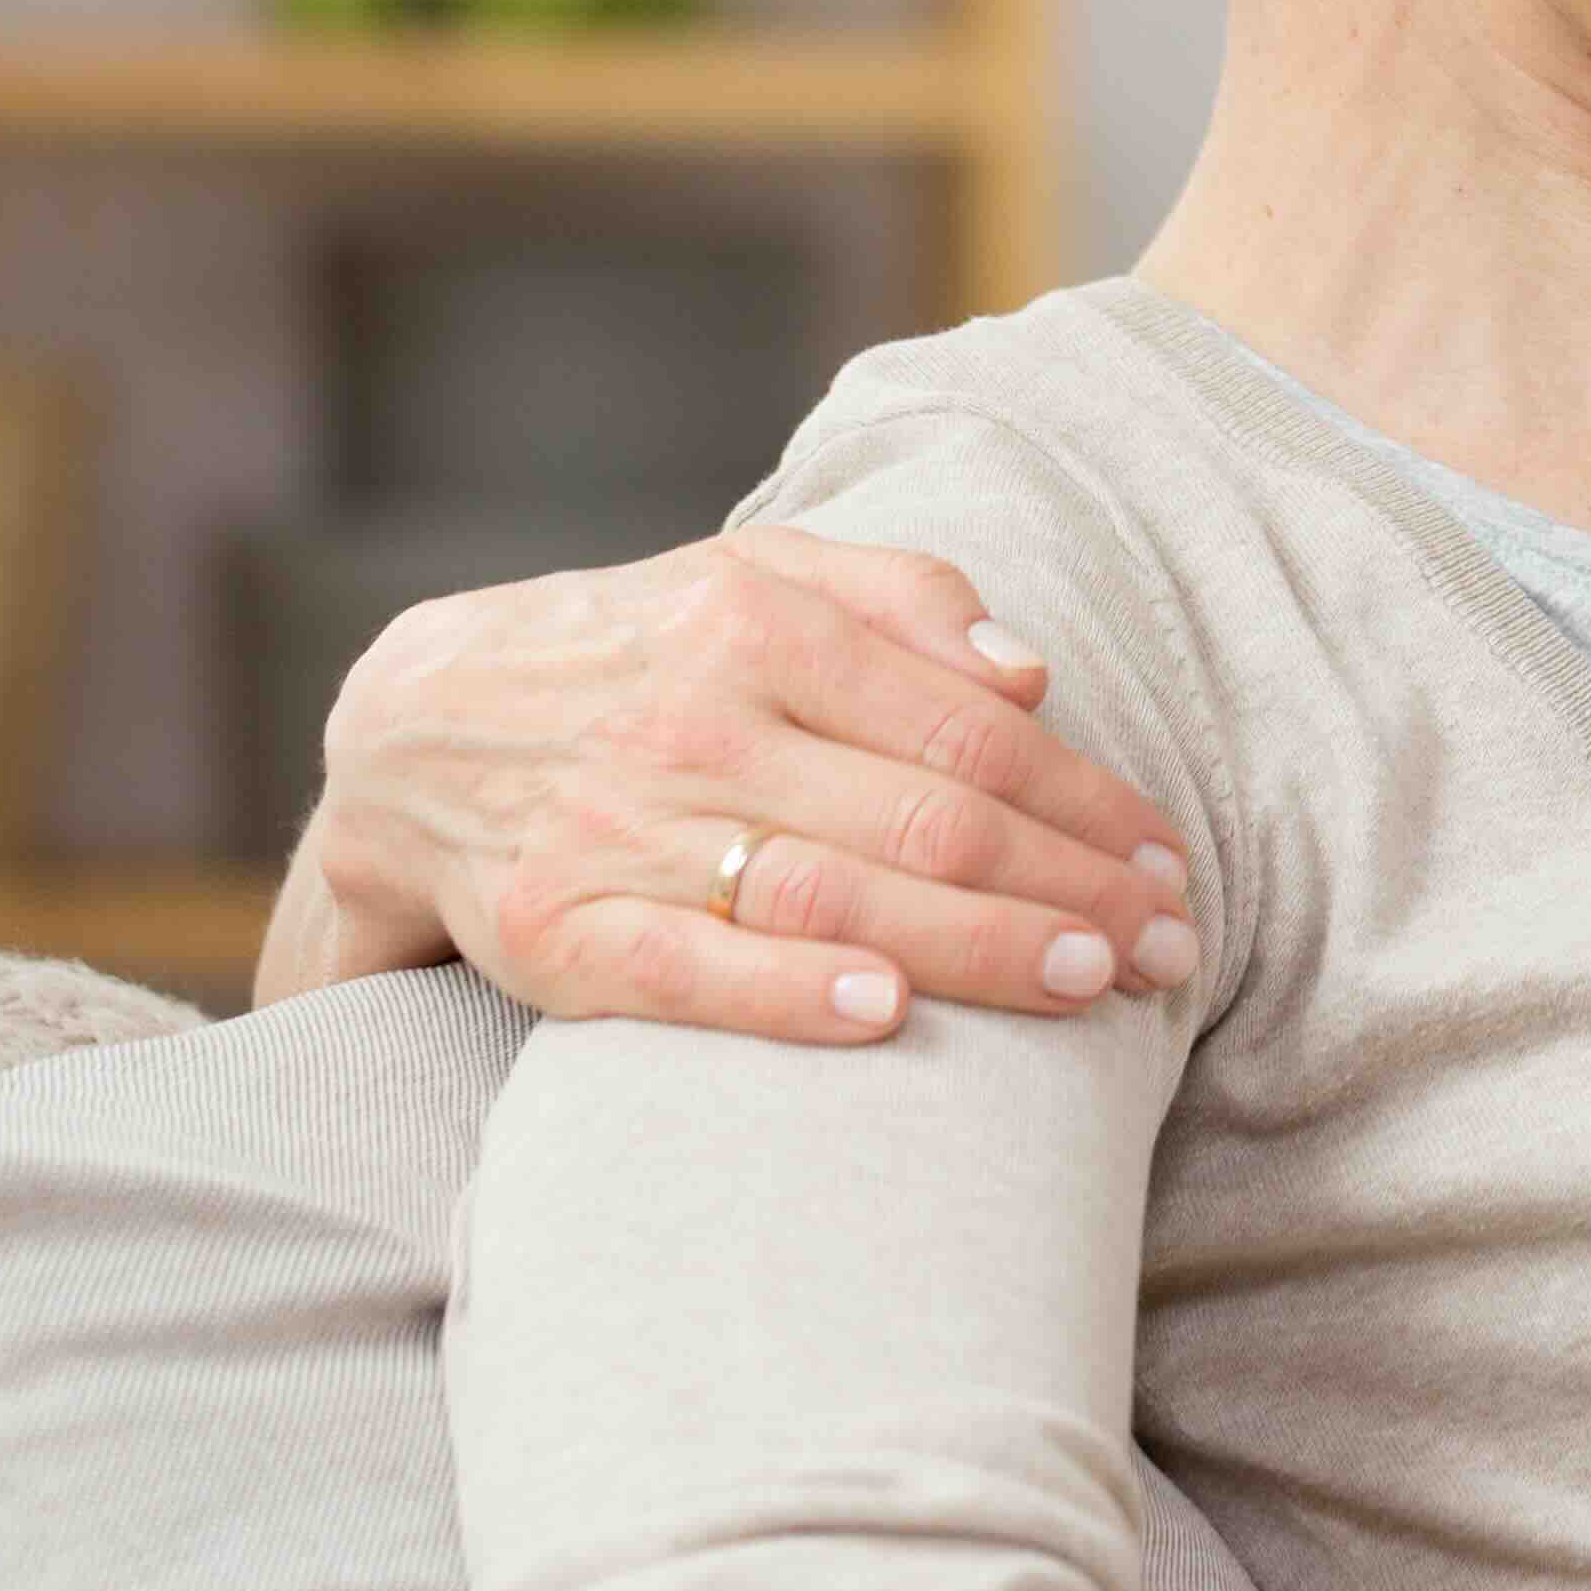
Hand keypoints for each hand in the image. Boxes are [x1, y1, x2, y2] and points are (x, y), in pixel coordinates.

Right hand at [270, 528, 1200, 1042]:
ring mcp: (621, 830)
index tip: (1168, 860)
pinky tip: (889, 1014)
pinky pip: (688, 971)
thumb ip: (904, 601)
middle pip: (928, 819)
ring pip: (834, 895)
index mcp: (758, 625)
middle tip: (1169, 945)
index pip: (972, 732)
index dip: (1088, 803)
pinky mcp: (558, 932)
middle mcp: (695, 722)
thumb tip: (1030, 677)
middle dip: (1067, 888)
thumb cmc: (640, 651)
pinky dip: (790, 995)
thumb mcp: (758, 576)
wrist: (420, 727)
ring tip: (1088, 981)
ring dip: (977, 946)